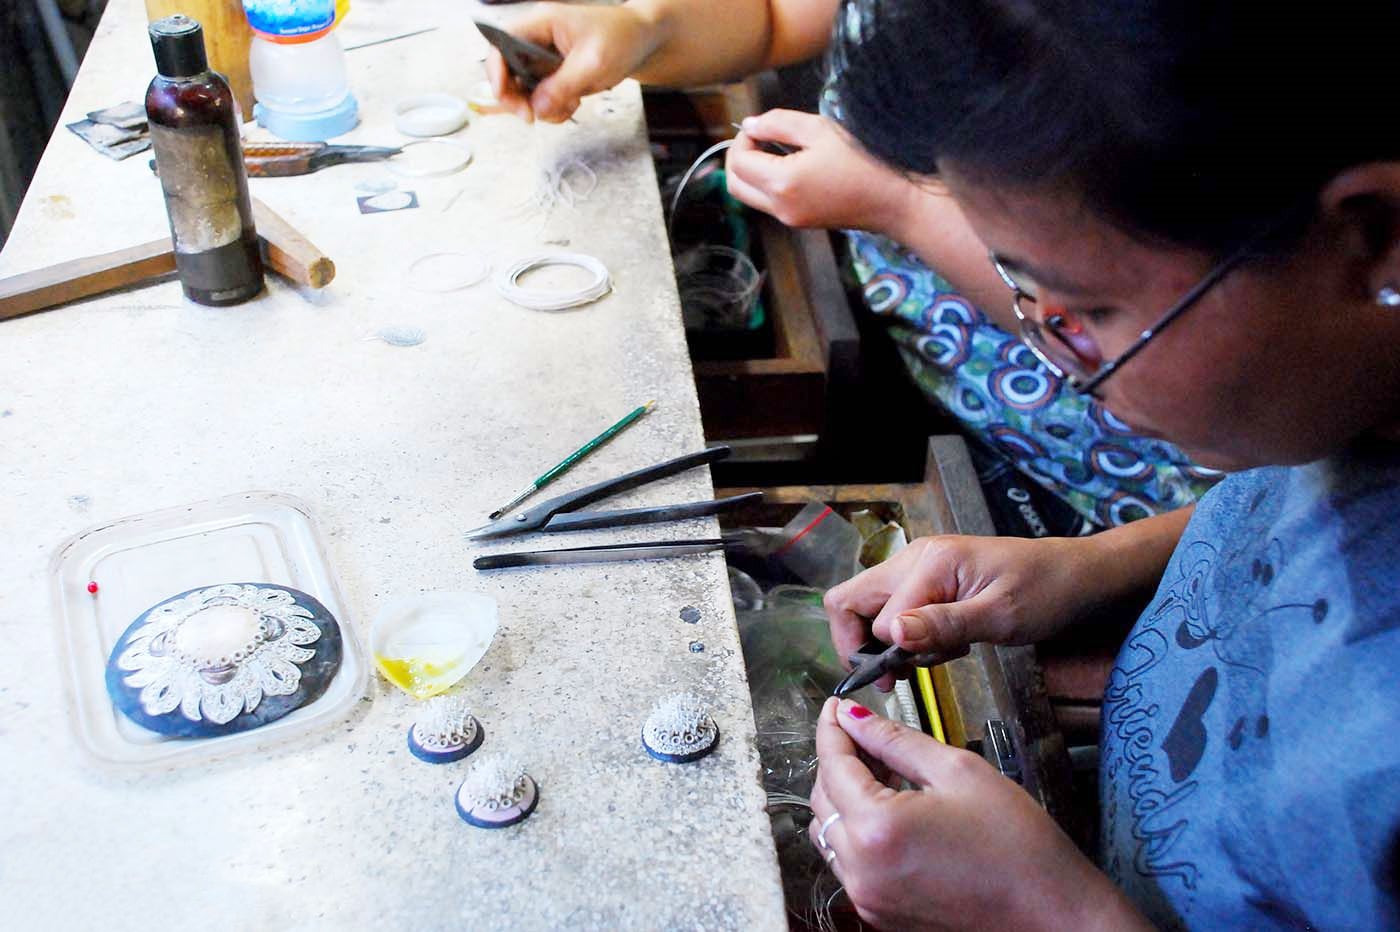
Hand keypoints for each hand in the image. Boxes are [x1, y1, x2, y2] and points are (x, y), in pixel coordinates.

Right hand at [487, 4, 661, 123]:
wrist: (643, 41)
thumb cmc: (622, 39)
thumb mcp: (593, 64)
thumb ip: (563, 86)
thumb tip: (537, 108)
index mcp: (541, 23)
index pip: (502, 43)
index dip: (496, 69)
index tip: (503, 95)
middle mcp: (537, 38)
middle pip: (507, 70)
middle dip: (517, 97)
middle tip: (531, 117)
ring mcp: (544, 58)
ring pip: (524, 89)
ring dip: (540, 106)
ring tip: (569, 105)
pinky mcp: (553, 74)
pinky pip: (541, 97)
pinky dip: (553, 108)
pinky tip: (573, 103)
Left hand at [725, 109, 916, 231]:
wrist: (895, 200)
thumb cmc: (865, 160)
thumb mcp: (820, 129)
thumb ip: (778, 123)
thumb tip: (750, 125)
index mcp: (782, 183)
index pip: (739, 161)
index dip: (743, 139)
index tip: (760, 126)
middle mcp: (780, 207)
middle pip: (734, 185)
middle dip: (738, 157)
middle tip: (758, 137)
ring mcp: (789, 219)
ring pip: (749, 196)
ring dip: (750, 172)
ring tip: (774, 148)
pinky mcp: (800, 222)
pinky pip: (769, 203)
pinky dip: (767, 183)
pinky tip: (789, 164)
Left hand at [809, 698, 1149, 930]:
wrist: (1053, 916)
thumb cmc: (1018, 847)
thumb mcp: (959, 772)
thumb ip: (896, 741)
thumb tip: (856, 718)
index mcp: (877, 829)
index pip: (833, 764)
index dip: (833, 729)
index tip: (836, 707)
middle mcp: (862, 870)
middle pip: (824, 800)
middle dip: (839, 761)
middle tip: (865, 734)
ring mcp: (868, 897)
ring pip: (831, 833)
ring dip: (846, 798)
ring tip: (883, 773)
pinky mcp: (880, 914)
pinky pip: (850, 863)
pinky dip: (859, 832)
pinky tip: (893, 811)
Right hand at [822, 534, 1095, 688]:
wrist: (1080, 576)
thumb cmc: (1048, 591)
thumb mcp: (1001, 616)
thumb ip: (943, 625)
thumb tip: (892, 635)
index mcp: (928, 563)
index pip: (871, 615)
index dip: (880, 651)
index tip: (904, 677)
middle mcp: (915, 559)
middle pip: (852, 601)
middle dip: (864, 644)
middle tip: (897, 676)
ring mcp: (921, 568)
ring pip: (873, 609)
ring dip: (892, 642)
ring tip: (936, 657)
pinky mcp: (932, 581)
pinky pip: (900, 609)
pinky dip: (912, 634)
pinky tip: (946, 645)